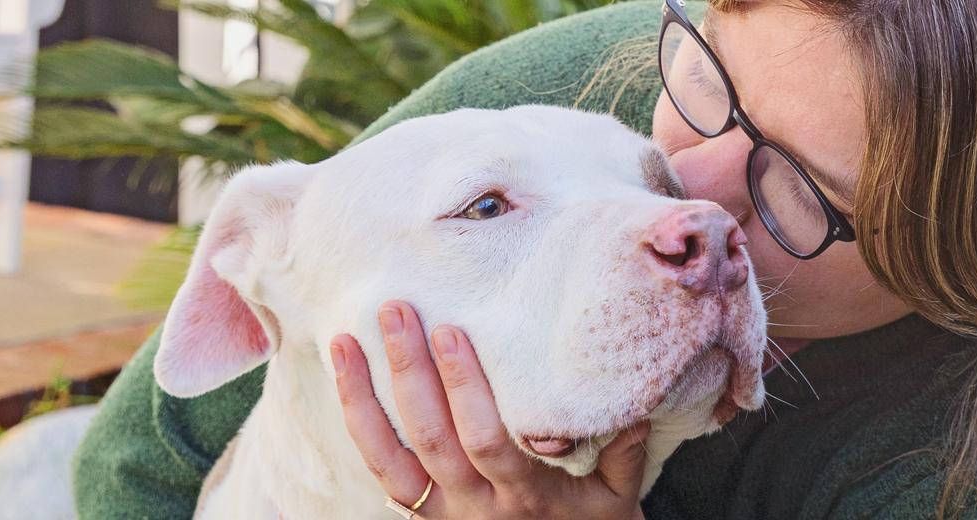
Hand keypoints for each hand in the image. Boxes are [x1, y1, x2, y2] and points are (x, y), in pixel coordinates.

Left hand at [328, 301, 649, 518]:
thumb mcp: (619, 497)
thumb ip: (624, 450)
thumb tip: (631, 401)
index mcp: (525, 497)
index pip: (485, 441)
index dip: (463, 388)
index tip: (452, 332)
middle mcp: (474, 507)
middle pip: (430, 439)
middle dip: (409, 372)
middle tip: (397, 311)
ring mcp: (441, 512)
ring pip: (388, 458)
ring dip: (363, 396)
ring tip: (345, 341)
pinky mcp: (420, 512)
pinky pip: (379, 470)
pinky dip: (357, 423)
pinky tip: (345, 378)